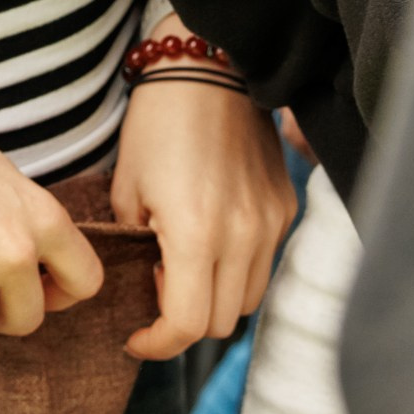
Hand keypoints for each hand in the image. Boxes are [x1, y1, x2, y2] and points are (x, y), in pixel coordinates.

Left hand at [112, 75, 296, 359]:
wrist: (207, 70)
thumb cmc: (156, 125)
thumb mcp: (128, 192)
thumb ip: (138, 251)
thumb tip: (150, 288)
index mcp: (198, 234)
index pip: (188, 326)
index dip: (157, 343)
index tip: (135, 336)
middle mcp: (244, 236)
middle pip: (221, 322)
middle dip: (183, 321)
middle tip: (155, 288)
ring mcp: (271, 223)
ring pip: (248, 300)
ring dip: (215, 299)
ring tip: (184, 266)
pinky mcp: (285, 207)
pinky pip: (264, 264)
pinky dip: (237, 270)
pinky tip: (211, 241)